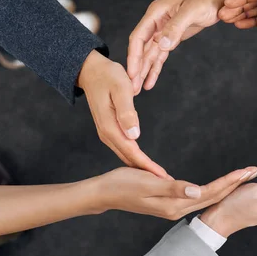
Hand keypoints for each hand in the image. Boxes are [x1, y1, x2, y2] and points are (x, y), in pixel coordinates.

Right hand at [77, 51, 168, 177]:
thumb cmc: (108, 76)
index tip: (162, 178)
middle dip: (146, 173)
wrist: (90, 71)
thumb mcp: (121, 89)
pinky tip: (145, 164)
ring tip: (159, 179)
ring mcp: (107, 133)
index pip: (131, 151)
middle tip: (166, 184)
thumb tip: (134, 135)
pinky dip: (135, 158)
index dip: (147, 166)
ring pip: (126, 155)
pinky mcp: (109, 130)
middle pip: (129, 158)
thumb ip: (127, 112)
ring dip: (141, 168)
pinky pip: (124, 148)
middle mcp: (107, 134)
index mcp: (110, 126)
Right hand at [91, 165, 256, 219]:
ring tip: (242, 176)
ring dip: (226, 186)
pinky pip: (197, 196)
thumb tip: (198, 192)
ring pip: (207, 197)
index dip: (230, 181)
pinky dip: (212, 189)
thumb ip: (173, 188)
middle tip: (254, 171)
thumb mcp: (147, 182)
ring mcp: (173, 207)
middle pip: (213, 196)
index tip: (247, 171)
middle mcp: (177, 209)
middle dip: (235, 184)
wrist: (104, 193)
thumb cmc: (122, 184)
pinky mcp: (169, 203)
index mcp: (174, 205)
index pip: (210, 192)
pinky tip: (218, 185)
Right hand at [127, 0, 232, 92]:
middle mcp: (156, 23)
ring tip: (138, 89)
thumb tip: (162, 44)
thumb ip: (176, 27)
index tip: (132, 73)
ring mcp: (162, 31)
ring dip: (144, 71)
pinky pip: (160, 55)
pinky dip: (155, 68)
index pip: (139, 36)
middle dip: (137, 68)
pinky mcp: (171, 38)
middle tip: (133, 88)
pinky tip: (151, 81)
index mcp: (156, 13)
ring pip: (149, 54)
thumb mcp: (192, 11)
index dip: (134, 56)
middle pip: (141, 48)